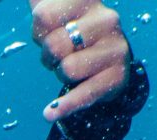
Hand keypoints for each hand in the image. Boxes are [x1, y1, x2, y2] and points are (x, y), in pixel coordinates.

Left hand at [31, 0, 131, 121]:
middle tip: (60, 55)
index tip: (49, 32)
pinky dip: (64, 107)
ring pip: (67, 69)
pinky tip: (50, 112)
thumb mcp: (51, 6)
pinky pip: (83, 94)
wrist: (107, 61)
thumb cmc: (70, 30)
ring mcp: (117, 47)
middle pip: (54, 46)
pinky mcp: (118, 76)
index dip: (38, 32)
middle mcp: (108, 18)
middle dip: (49, 56)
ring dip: (61, 75)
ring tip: (71, 67)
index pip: (42, 17)